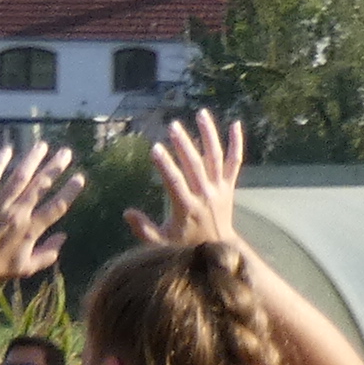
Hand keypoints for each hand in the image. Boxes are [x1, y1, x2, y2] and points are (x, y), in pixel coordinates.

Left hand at [0, 136, 80, 285]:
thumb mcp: (26, 267)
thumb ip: (47, 254)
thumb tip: (63, 237)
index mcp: (30, 230)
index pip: (56, 206)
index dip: (70, 191)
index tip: (79, 177)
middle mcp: (17, 214)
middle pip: (40, 185)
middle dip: (55, 167)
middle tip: (66, 152)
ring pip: (19, 176)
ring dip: (32, 159)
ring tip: (42, 145)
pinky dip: (0, 162)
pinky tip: (9, 150)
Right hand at [135, 109, 246, 250]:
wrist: (219, 250)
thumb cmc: (186, 246)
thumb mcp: (161, 243)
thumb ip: (143, 229)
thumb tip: (126, 212)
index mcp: (186, 208)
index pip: (174, 182)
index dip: (165, 165)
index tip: (155, 149)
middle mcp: (205, 195)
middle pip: (195, 165)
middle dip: (184, 144)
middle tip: (174, 126)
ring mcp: (219, 189)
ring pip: (215, 157)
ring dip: (208, 134)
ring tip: (201, 114)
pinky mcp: (229, 186)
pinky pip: (234, 162)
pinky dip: (237, 143)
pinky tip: (235, 124)